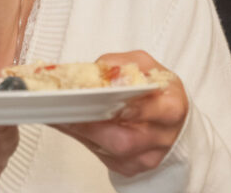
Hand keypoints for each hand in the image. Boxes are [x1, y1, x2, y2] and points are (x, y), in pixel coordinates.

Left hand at [53, 51, 188, 176]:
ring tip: (59, 113)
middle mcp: (162, 137)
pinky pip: (101, 155)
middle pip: (126, 141)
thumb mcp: (143, 64)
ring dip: (81, 132)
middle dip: (93, 126)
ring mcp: (146, 156)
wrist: (167, 114)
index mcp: (172, 107)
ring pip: (110, 152)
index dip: (134, 109)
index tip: (109, 103)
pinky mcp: (129, 166)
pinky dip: (80, 137)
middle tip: (67, 109)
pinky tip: (67, 122)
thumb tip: (95, 72)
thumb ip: (119, 64)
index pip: (158, 112)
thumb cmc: (153, 87)